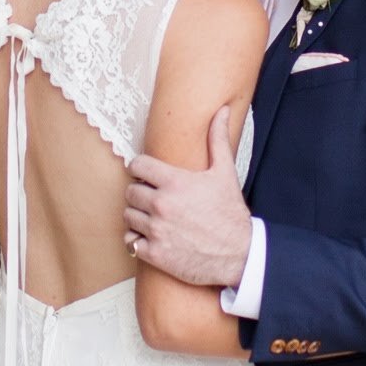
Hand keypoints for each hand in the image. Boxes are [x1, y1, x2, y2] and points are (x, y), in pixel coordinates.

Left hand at [123, 106, 251, 288]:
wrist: (238, 253)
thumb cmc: (230, 212)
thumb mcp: (225, 172)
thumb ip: (217, 139)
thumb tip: (222, 111)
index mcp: (175, 182)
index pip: (137, 165)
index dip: (141, 168)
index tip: (147, 173)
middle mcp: (162, 205)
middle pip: (130, 191)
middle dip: (139, 192)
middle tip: (152, 196)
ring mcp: (156, 231)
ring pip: (128, 216)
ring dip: (137, 215)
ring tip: (151, 216)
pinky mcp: (155, 254)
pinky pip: (130, 242)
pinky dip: (136, 239)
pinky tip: (149, 236)